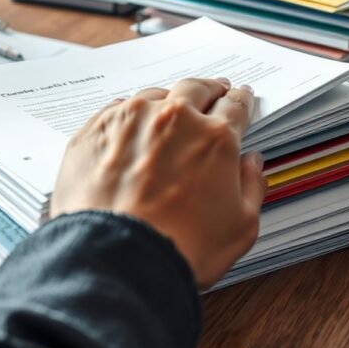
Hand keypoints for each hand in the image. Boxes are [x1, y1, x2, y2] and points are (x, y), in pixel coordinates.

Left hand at [51, 78, 265, 287]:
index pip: (235, 107)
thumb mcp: (240, 228)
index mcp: (215, 137)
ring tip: (169, 109)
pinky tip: (131, 127)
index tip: (242, 97)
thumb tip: (251, 163)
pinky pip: (118, 109)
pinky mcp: (97, 128)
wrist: (118, 259)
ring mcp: (132, 119)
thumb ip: (251, 187)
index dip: (242, 101)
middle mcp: (174, 118)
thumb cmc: (182, 248)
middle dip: (209, 89)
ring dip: (167, 100)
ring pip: (155, 95)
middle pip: (196, 89)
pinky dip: (130, 116)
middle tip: (215, 90)